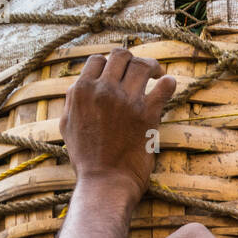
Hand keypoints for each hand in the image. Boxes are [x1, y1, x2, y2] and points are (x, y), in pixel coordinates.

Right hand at [59, 48, 175, 198]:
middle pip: (121, 55)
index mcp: (81, 91)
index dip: (110, 63)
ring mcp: (126, 101)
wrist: (106, 182)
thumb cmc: (87, 159)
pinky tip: (169, 84)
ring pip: (142, 65)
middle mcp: (103, 90)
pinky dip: (168, 83)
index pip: (97, 60)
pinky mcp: (147, 114)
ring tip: (157, 75)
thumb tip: (78, 87)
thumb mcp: (68, 126)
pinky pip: (163, 87)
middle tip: (142, 71)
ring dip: (152, 66)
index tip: (120, 72)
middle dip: (132, 59)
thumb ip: (72, 102)